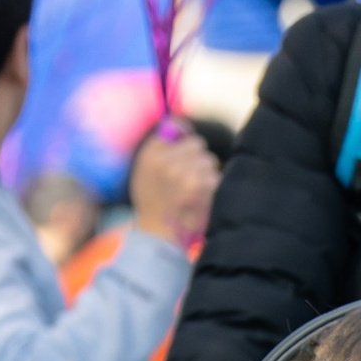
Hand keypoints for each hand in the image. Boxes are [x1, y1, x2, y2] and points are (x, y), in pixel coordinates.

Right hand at [129, 122, 220, 248]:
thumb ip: (159, 148)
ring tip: (194, 192)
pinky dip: (213, 188)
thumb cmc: (153, 204)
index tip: (186, 149)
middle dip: (197, 159)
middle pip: (197, 144)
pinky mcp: (204, 187)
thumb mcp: (144, 172)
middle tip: (189, 179)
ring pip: (209, 161)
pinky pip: (217, 177)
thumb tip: (181, 125)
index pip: (176, 126)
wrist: (159, 235)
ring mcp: (186, 174)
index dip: (185, 137)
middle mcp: (167, 161)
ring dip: (206, 174)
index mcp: (151, 154)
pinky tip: (202, 200)